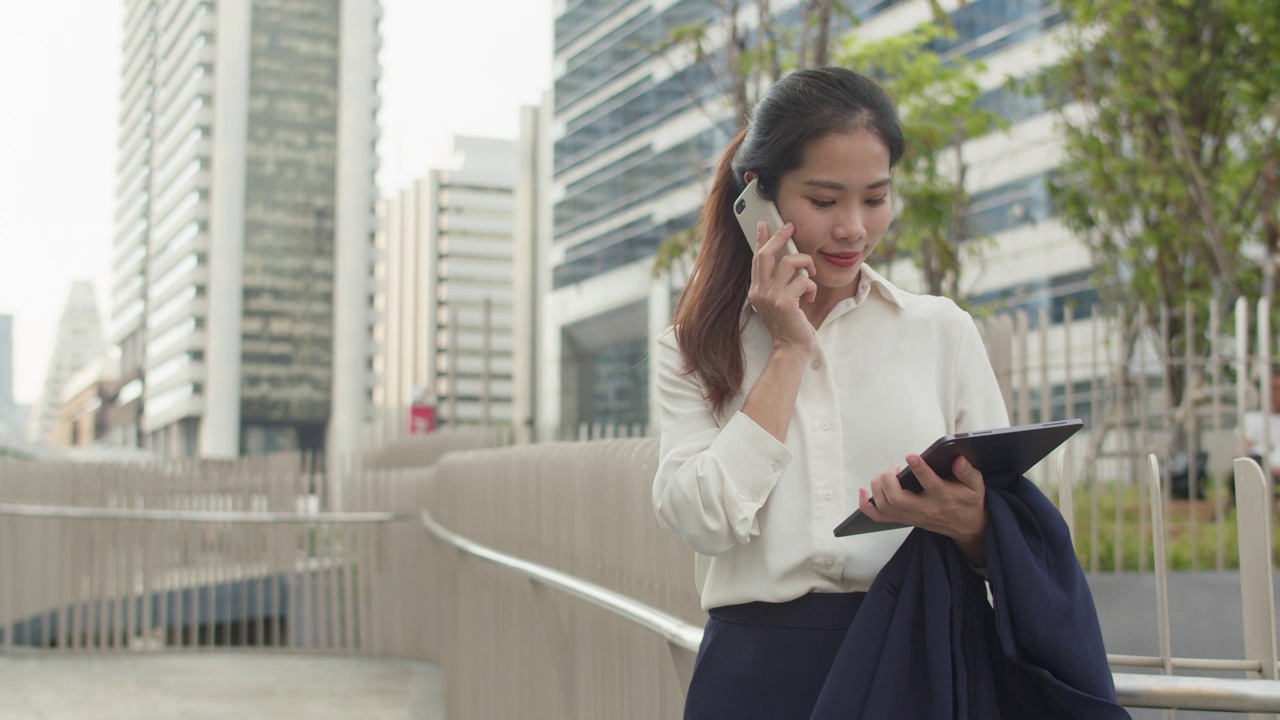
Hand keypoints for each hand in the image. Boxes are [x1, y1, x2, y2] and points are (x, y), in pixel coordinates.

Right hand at [746, 221, 817, 352]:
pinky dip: (811, 285)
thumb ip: (777, 284)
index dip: (760, 239)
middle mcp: (760, 291)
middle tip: (790, 227)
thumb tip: (785, 261)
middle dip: (780, 237)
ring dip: (806, 263)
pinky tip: (811, 295)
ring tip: (811, 272)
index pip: (757, 259)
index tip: (764, 224)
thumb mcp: (777, 301)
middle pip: (767, 253)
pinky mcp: (785, 303)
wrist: (790, 349)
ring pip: (790, 262)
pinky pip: (803, 280)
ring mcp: (771, 297)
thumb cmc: (788, 325)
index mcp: (756, 290)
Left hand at [857, 454, 989, 565]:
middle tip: (894, 467)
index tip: (911, 455)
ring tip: (887, 473)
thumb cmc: (970, 502)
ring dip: (878, 487)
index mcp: (945, 498)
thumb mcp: (976, 486)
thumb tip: (958, 460)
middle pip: (897, 499)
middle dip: (888, 480)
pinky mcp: (905, 520)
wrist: (967, 528)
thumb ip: (968, 472)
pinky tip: (863, 491)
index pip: (931, 485)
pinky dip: (866, 505)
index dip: (920, 469)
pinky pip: (879, 517)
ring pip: (885, 506)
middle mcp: (926, 509)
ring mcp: (913, 516)